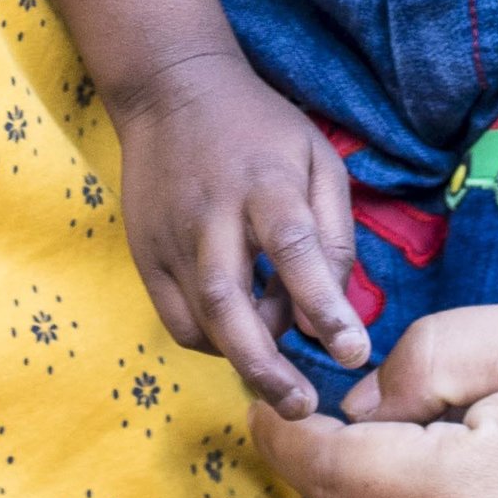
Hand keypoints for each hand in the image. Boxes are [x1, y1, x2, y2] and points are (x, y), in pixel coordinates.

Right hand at [108, 51, 367, 417]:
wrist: (172, 90)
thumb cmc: (261, 130)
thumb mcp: (317, 158)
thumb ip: (333, 232)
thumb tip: (337, 309)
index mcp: (265, 182)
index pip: (294, 248)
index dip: (323, 303)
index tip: (353, 351)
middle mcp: (211, 212)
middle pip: (229, 300)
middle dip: (266, 364)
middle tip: (300, 407)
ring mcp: (170, 235)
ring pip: (202, 318)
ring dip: (243, 357)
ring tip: (280, 374)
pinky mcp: (144, 253)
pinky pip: (178, 320)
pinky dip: (212, 343)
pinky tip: (239, 335)